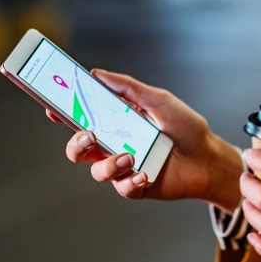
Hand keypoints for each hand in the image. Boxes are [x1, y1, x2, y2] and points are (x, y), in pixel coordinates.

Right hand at [46, 69, 241, 211]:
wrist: (209, 157)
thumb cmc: (185, 127)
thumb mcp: (159, 100)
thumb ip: (129, 88)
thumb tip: (96, 73)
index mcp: (115, 121)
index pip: (81, 117)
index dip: (62, 113)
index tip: (51, 105)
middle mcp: (114, 144)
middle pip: (78, 148)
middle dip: (75, 144)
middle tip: (88, 136)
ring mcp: (124, 166)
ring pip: (96, 170)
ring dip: (108, 164)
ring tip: (129, 156)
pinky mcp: (136, 186)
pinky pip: (121, 188)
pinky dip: (130, 181)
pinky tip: (144, 175)